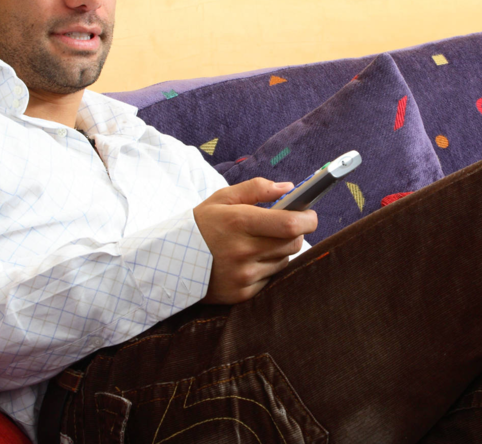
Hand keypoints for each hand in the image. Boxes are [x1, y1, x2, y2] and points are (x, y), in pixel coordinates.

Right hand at [193, 178, 317, 304]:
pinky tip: (249, 261)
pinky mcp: (242, 293)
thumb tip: (288, 187)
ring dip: (280, 250)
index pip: (290, 224)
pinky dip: (267, 268)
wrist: (171, 261)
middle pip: (294, 243)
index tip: (309, 214)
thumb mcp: (223, 198)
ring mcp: (244, 275)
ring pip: (284, 260)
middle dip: (296, 233)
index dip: (308, 219)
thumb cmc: (202, 225)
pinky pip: (271, 278)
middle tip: (285, 226)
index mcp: (240, 222)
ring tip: (260, 243)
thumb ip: (257, 188)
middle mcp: (243, 250)